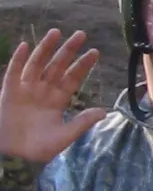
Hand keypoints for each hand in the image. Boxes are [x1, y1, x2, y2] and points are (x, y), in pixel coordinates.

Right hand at [0, 30, 105, 164]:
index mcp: (58, 100)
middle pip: (57, 66)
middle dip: (68, 50)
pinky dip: (18, 60)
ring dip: (46, 48)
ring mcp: (26, 91)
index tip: (94, 51)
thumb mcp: (65, 136)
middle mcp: (43, 91)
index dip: (83, 65)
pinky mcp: (9, 94)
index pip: (73, 78)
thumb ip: (82, 122)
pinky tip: (25, 46)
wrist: (15, 157)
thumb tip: (104, 111)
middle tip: (81, 34)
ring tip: (56, 32)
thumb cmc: (40, 148)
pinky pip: (13, 73)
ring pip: (37, 65)